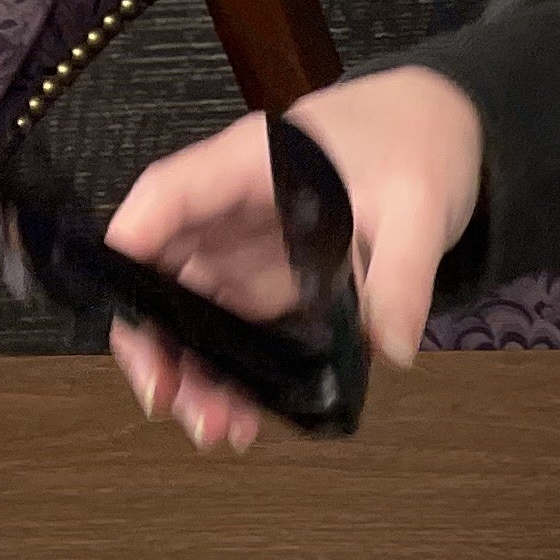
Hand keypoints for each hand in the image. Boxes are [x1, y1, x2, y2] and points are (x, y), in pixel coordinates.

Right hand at [104, 65, 481, 450]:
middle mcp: (235, 208)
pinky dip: (233, 377)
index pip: (170, 195)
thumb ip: (403, 274)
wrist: (441, 130)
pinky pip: (236, 335)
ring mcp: (249, 249)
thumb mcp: (420, 203)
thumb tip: (391, 346)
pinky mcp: (272, 282)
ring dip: (193, 374)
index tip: (118, 305)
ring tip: (216, 428)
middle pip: (164, 271)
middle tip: (167, 400)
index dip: (131, 245)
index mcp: (254, 162)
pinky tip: (247, 417)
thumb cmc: (417, 140)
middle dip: (156, 340)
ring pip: (193, 315)